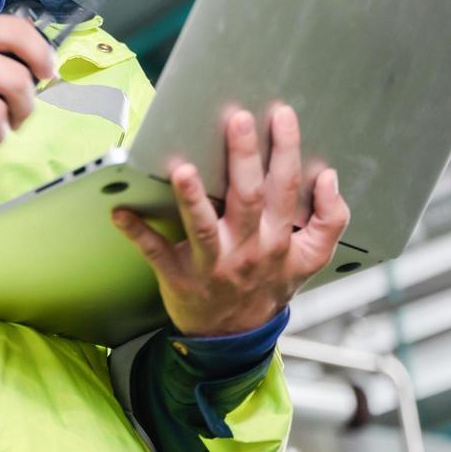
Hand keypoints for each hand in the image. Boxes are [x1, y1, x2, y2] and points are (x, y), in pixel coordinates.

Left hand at [112, 104, 350, 336]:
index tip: (281, 115)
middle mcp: (247, 249)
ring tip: (183, 170)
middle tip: (237, 120)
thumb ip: (329, 221)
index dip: (286, 151)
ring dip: (192, 198)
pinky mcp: (178, 277)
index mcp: (278, 240)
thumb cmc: (267, 285)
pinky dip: (138, 233)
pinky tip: (120, 212)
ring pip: (203, 228)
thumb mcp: (309, 260)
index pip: (286, 188)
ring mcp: (211, 264)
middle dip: (244, 158)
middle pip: (249, 199)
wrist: (235, 337)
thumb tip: (330, 178)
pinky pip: (156, 252)